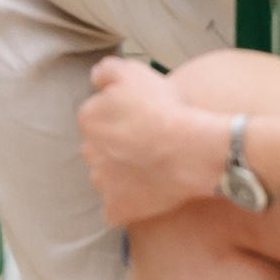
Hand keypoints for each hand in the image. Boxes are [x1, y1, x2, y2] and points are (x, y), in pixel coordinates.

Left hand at [80, 55, 235, 224]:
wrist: (191, 149)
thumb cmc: (164, 108)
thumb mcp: (133, 71)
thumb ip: (106, 71)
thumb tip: (95, 79)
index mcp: (88, 119)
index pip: (96, 118)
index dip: (119, 118)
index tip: (141, 120)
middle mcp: (89, 152)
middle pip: (97, 149)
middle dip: (113, 147)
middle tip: (144, 145)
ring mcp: (102, 183)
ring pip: (104, 178)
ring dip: (118, 175)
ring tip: (147, 169)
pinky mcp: (118, 208)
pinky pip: (114, 208)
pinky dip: (125, 203)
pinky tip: (144, 193)